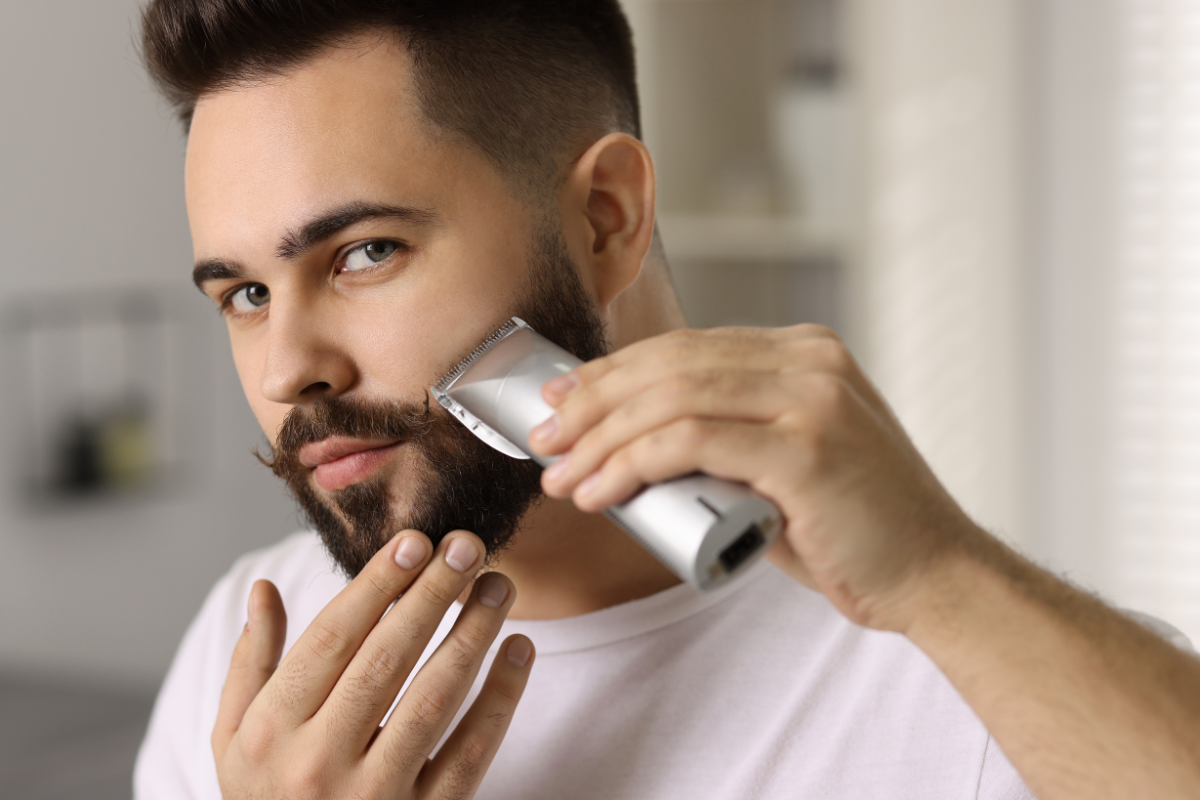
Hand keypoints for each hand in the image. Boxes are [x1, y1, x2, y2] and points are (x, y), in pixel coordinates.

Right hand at [212, 530, 534, 799]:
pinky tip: (519, 650)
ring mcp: (374, 797)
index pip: (331, 640)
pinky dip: (501, 698)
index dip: (376, 585)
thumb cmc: (267, 798)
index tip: (413, 542)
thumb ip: (251, 665)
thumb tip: (264, 589)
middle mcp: (317, 764)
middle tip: (467, 544)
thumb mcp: (234, 740)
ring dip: (472, 634)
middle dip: (431, 595)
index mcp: (271, 732)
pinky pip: (471, 752)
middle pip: (386, 659)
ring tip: (498, 585)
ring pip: (434, 700)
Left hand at [530, 325, 983, 632]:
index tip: (565, 401)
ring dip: (601, 438)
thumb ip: (729, 438)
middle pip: (669, 364)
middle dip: (594, 401)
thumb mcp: (786, 463)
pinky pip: (689, 442)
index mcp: (805, 352)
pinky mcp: (805, 448)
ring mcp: (811, 398)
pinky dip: (630, 464)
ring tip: (562, 475)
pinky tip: (599, 490)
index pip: (686, 348)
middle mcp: (809, 361)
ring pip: (670, 399)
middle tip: (547, 438)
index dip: (614, 371)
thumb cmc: (855, 529)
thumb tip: (637, 445)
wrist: (934, 575)